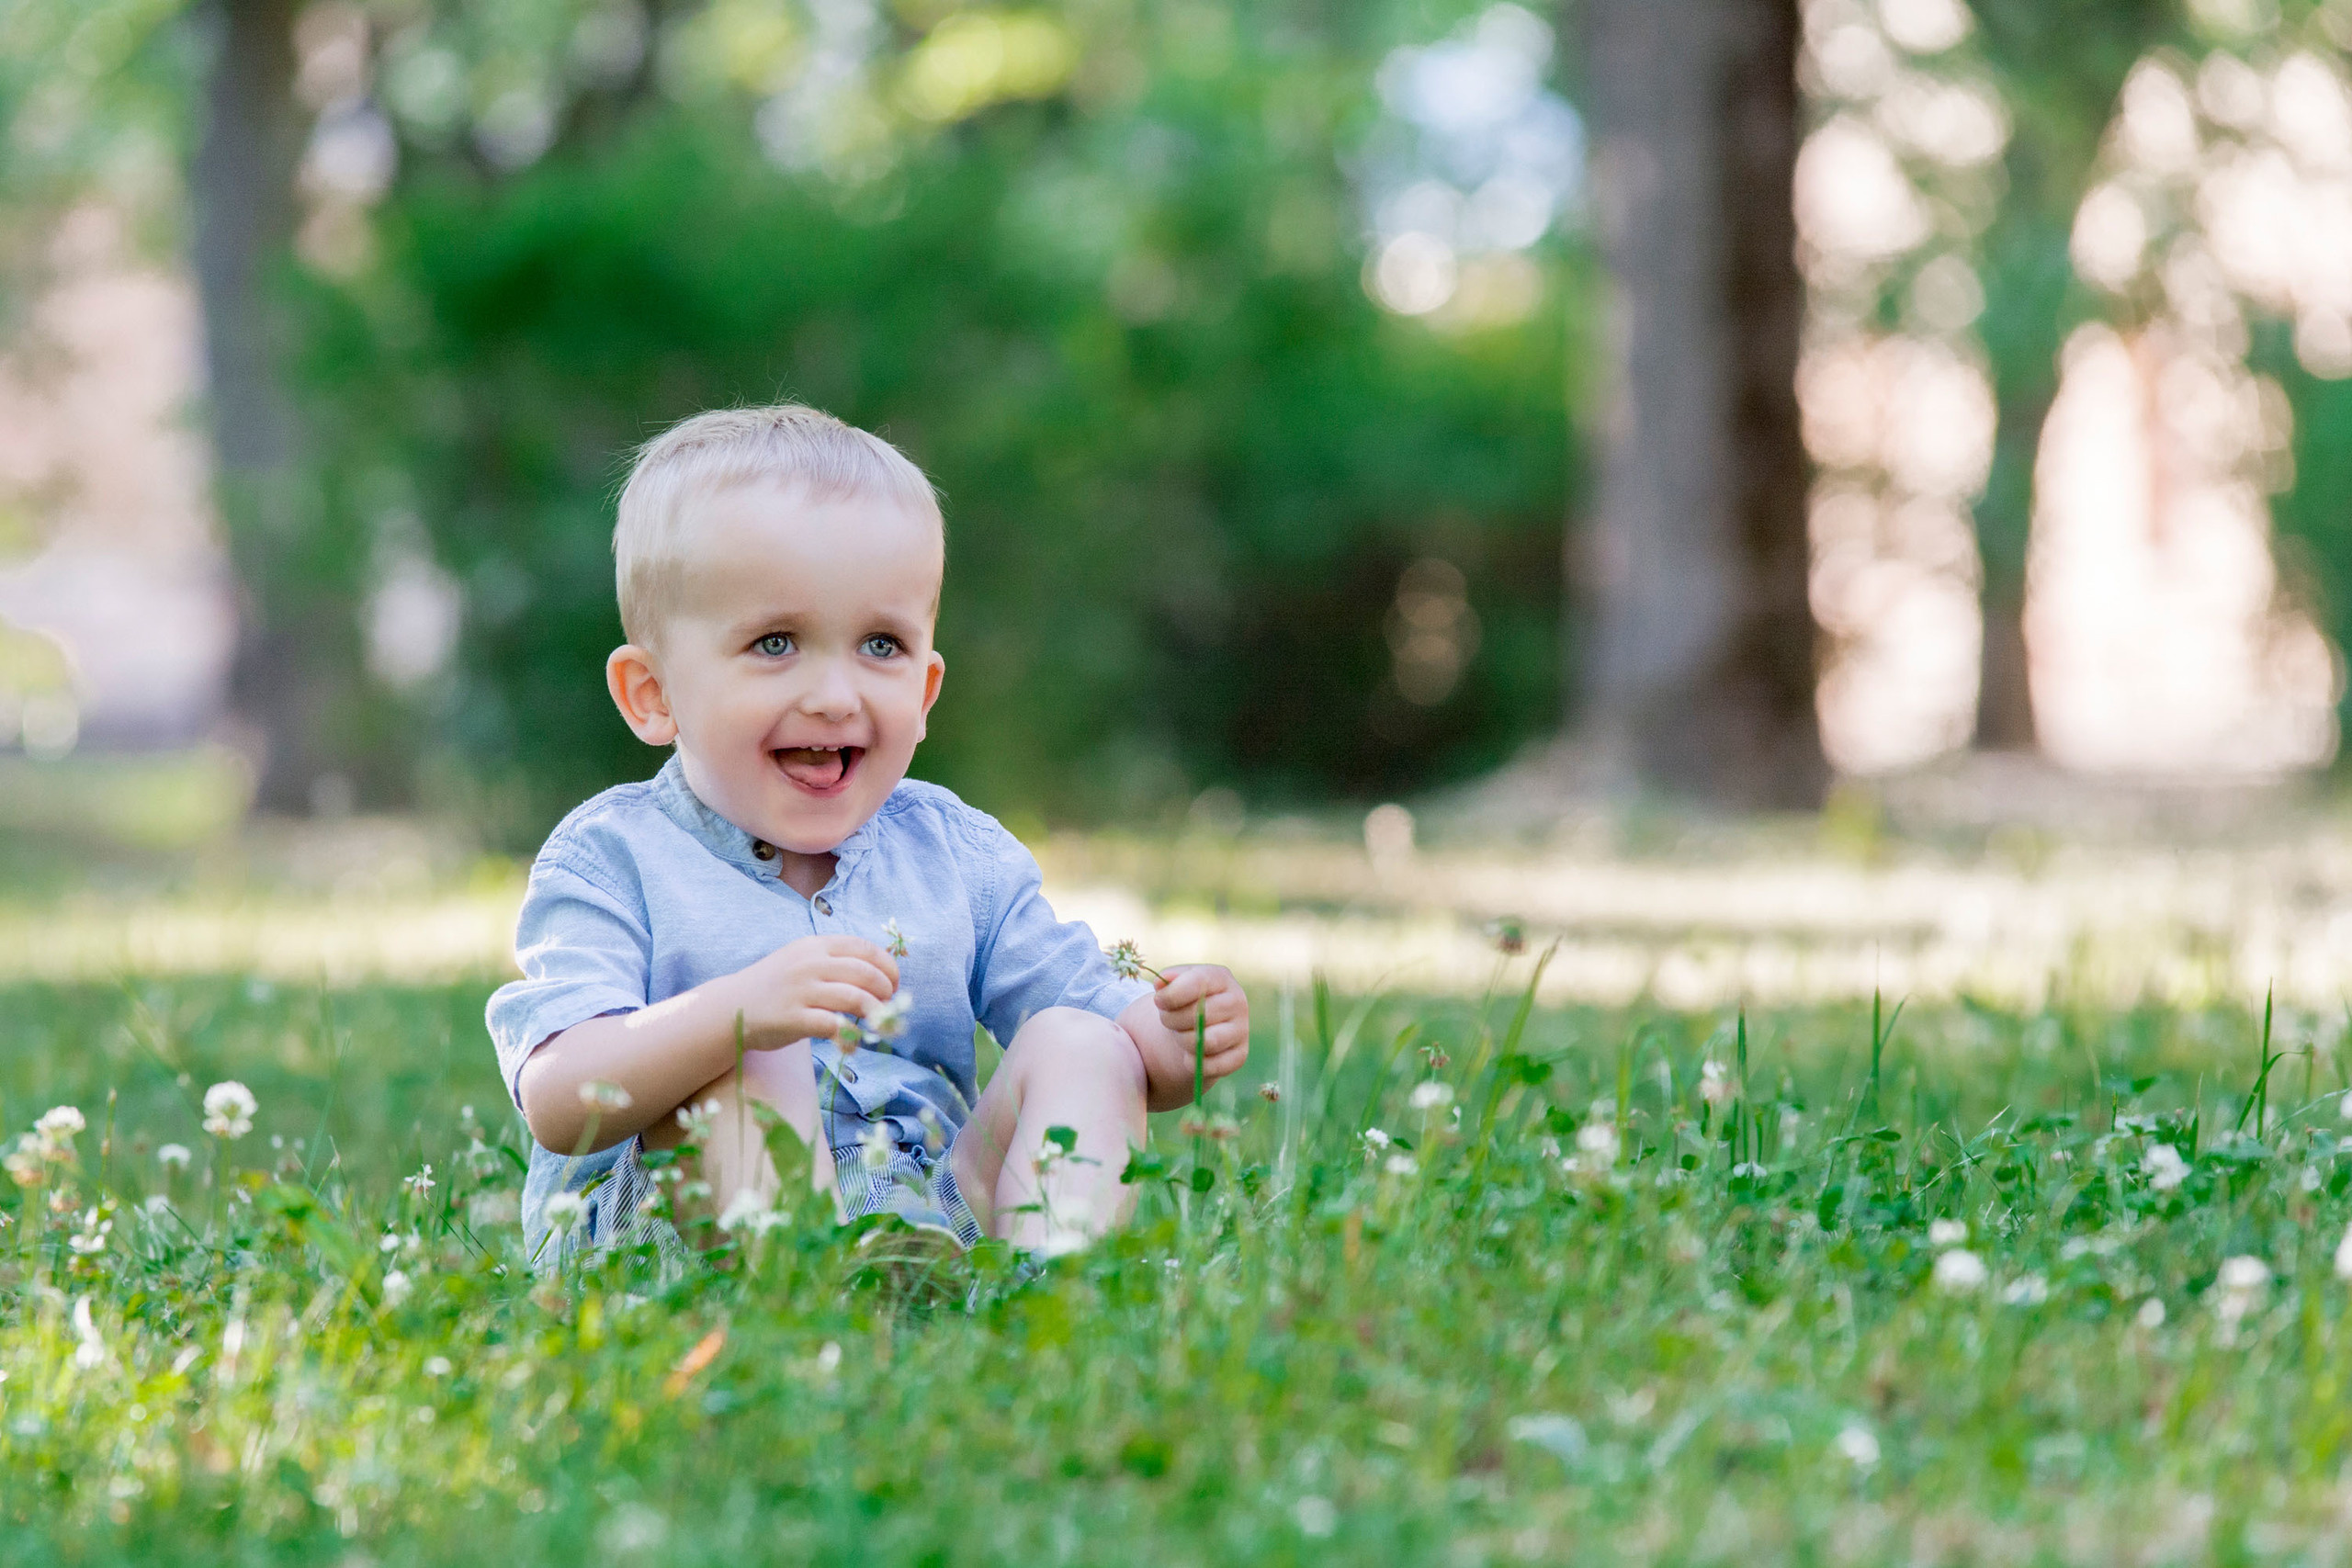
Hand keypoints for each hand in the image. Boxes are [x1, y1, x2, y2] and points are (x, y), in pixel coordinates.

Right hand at [724, 934, 898, 1049]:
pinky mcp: (794, 1018)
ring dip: (876, 1014)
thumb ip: (834, 961)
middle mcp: (810, 964)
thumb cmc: (775, 986)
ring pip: (856, 998)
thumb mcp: (802, 960)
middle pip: (865, 973)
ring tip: (879, 1025)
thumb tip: (880, 973)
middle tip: (889, 1006)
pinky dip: (851, 1038)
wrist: (732, 1007)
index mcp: (815, 946)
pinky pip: (835, 1027)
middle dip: (886, 991)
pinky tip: (852, 1046)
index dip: (887, 966)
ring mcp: (802, 991)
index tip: (894, 983)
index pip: (864, 948)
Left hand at [1131, 964, 1248, 1111]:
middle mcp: (1237, 1001)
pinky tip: (1190, 1053)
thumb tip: (1161, 983)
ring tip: (1180, 1034)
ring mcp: (1241, 1029)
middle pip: (1199, 1014)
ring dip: (1183, 1041)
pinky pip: (1210, 1065)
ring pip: (1205, 1042)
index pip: (1198, 982)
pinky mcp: (1239, 1055)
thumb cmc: (1184, 1002)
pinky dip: (1193, 1062)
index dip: (1172, 994)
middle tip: (1168, 1019)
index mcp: (1221, 978)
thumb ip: (1166, 981)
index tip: (1158, 1001)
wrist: (1196, 1027)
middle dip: (1172, 1019)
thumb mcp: (1174, 985)